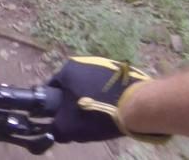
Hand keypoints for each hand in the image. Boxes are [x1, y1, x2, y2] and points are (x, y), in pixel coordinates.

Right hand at [47, 56, 168, 143]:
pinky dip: (106, 94)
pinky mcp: (120, 70)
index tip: (63, 116)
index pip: (53, 87)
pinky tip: (112, 107)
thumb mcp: (68, 127)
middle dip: (74, 100)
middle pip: (72, 85)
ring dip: (91, 96)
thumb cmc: (96, 114)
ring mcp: (104, 63)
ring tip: (99, 113)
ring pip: (90, 84)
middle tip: (80, 117)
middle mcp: (84, 61)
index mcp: (68, 69)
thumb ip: (55, 127)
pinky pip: (106, 84)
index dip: (55, 104)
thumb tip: (54, 128)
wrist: (136, 107)